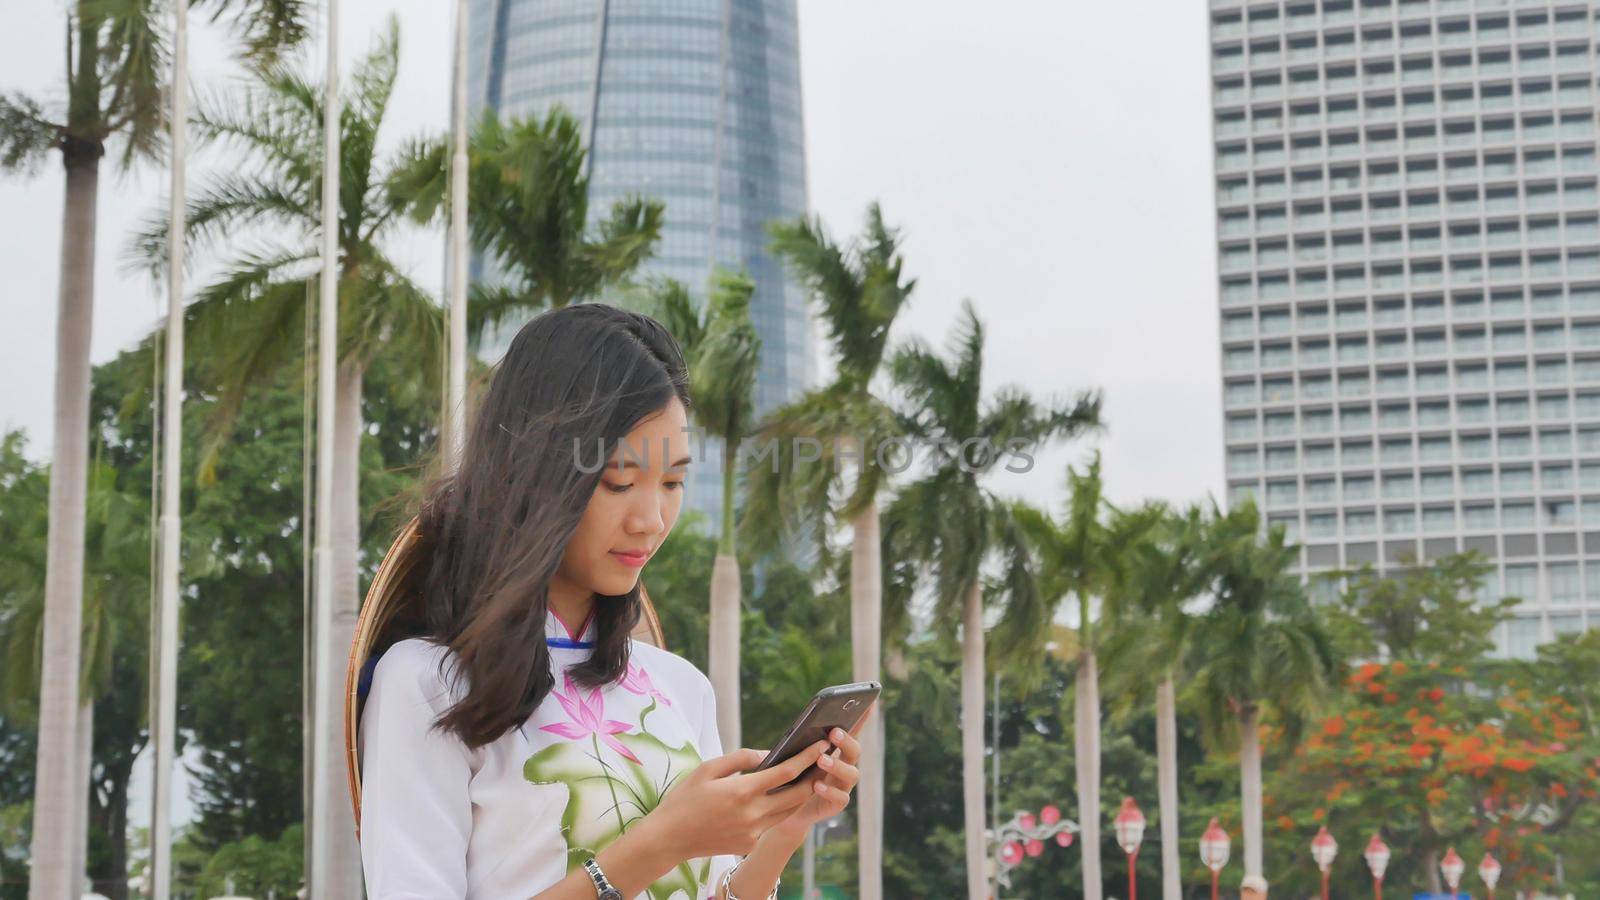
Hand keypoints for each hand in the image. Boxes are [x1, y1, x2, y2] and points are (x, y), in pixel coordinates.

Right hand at [643, 738, 832, 859]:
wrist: (669, 838)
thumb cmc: (685, 799)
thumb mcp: (708, 768)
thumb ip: (740, 758)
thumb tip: (768, 753)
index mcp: (743, 791)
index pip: (787, 772)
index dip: (808, 756)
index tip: (822, 743)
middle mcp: (753, 814)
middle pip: (798, 794)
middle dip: (814, 776)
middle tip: (824, 760)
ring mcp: (753, 833)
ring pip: (789, 811)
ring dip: (800, 794)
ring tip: (808, 776)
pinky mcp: (749, 845)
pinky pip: (771, 824)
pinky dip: (777, 810)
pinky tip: (778, 798)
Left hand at [770, 702, 871, 841]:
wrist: (785, 810)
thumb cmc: (790, 776)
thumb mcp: (794, 755)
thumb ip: (802, 743)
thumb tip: (802, 725)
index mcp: (836, 751)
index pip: (852, 731)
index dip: (862, 718)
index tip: (868, 703)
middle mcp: (844, 766)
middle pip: (855, 751)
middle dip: (847, 741)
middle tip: (834, 733)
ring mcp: (843, 786)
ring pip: (851, 774)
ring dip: (837, 765)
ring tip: (821, 760)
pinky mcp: (836, 805)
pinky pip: (840, 798)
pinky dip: (830, 791)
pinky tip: (816, 785)